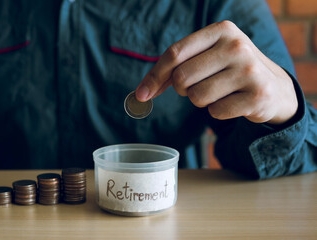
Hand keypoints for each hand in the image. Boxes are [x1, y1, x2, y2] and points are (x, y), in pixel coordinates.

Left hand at [135, 20, 297, 124]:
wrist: (273, 87)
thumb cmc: (229, 70)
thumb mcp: (206, 57)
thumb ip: (174, 68)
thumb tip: (142, 93)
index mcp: (221, 30)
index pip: (175, 53)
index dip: (155, 76)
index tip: (142, 94)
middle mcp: (237, 46)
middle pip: (182, 77)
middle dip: (183, 89)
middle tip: (200, 85)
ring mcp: (249, 70)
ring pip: (197, 97)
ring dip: (201, 101)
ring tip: (219, 92)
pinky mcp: (257, 96)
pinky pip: (215, 112)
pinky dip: (218, 111)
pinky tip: (233, 102)